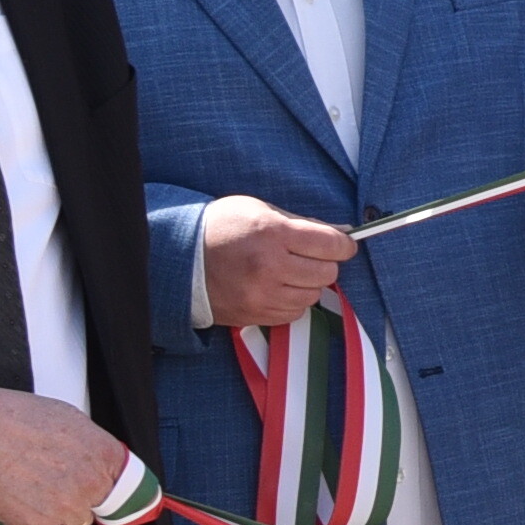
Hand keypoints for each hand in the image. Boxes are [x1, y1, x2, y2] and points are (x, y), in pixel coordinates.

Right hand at [0, 384, 147, 524]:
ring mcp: (66, 507)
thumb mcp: (67, 417)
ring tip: (28, 483)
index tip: (100, 488)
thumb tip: (97, 459)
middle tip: (49, 478)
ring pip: (69, 519)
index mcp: (104, 454)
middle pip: (96, 504)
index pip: (126, 483)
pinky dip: (29, 517)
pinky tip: (15, 494)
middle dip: (77, 495)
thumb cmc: (11, 418)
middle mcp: (91, 484)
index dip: (107, 483)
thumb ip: (91, 444)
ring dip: (53, 509)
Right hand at [197, 196, 355, 333]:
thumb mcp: (259, 210)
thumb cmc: (220, 228)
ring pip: (312, 295)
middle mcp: (269, 267)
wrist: (179, 258)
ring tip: (289, 271)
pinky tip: (278, 287)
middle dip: (325, 263)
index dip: (344, 244)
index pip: (330, 244)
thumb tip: (340, 233)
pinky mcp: (254, 314)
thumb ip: (302, 222)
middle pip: (327, 272)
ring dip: (308, 283)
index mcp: (272, 234)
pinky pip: (293, 313)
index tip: (345, 244)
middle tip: (311, 256)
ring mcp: (261, 294)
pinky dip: (292, 301)